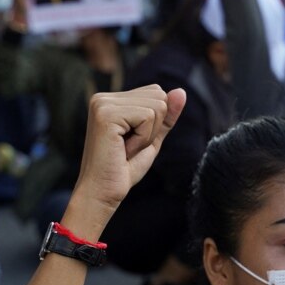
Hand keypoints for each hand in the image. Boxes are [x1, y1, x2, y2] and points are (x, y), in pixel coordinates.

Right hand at [69, 86, 186, 228]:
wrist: (102, 193)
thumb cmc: (124, 169)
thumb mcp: (152, 138)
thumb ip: (166, 115)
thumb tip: (181, 91)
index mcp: (111, 99)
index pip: (157, 92)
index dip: (155, 123)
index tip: (132, 141)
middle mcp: (103, 97)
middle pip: (159, 96)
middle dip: (153, 128)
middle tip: (129, 147)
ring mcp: (102, 104)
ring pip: (157, 106)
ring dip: (148, 135)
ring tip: (125, 149)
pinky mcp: (106, 114)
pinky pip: (148, 117)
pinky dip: (143, 139)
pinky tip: (123, 150)